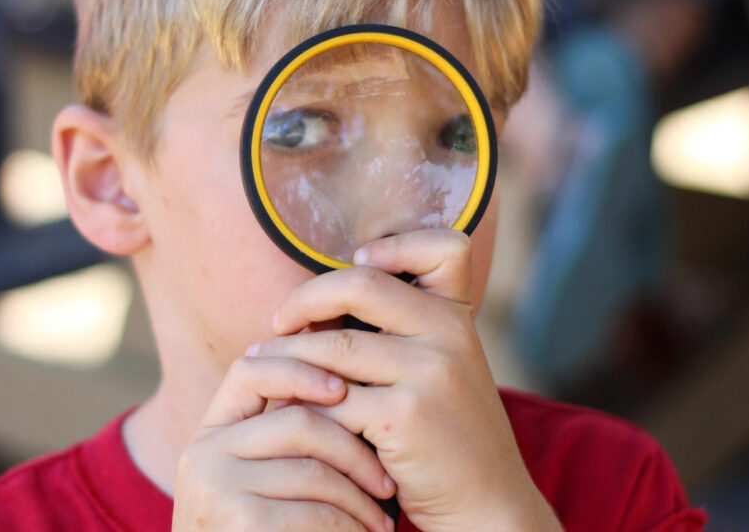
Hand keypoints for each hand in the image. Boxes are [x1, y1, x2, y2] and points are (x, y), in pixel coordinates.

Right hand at [171, 350, 397, 531]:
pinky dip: (350, 529)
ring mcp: (214, 488)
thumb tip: (341, 376)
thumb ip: (283, 437)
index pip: (249, 371)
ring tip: (381, 524)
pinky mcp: (236, 521)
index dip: (300, 368)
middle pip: (299, 422)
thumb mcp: (262, 481)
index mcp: (210, 434)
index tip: (346, 388)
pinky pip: (316, 514)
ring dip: (360, 501)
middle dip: (355, 451)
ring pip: (315, 472)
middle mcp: (203, 454)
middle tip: (387, 485)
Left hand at [254, 229, 561, 530]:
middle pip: (361, 285)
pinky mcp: (403, 416)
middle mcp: (449, 335)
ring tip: (261, 370)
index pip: (445, 247)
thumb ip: (401, 336)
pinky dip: (304, 409)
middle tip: (278, 323)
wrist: (486, 505)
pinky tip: (290, 419)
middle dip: (306, 299)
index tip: (359, 261)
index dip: (397, 245)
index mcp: (458, 318)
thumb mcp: (442, 373)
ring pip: (332, 346)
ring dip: (287, 360)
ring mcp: (429, 373)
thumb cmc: (448, 439)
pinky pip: (331, 400)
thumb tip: (312, 310)